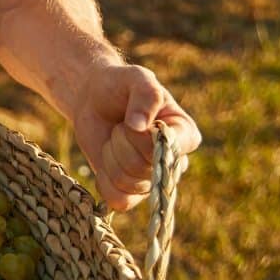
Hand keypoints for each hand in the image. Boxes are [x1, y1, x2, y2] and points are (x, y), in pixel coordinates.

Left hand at [61, 59, 200, 212]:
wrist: (94, 100)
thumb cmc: (121, 86)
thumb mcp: (136, 78)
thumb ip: (146, 95)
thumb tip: (139, 127)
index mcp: (185, 134)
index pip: (168, 149)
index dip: (142, 137)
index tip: (134, 121)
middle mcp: (173, 162)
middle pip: (142, 167)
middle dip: (120, 142)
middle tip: (120, 125)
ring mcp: (152, 180)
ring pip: (127, 183)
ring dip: (109, 157)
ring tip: (114, 139)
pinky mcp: (131, 193)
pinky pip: (118, 201)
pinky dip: (103, 180)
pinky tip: (106, 159)